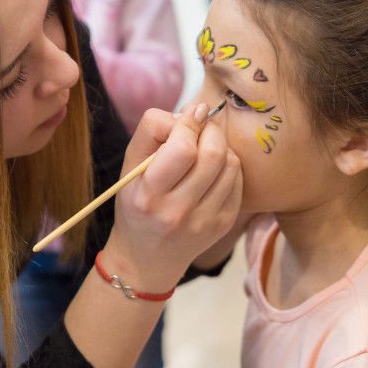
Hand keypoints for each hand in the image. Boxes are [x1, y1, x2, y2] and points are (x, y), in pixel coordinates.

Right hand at [104, 103, 241, 293]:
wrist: (148, 257)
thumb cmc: (137, 204)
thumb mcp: (129, 168)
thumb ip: (152, 131)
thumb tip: (194, 110)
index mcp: (148, 195)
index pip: (182, 149)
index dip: (188, 123)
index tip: (187, 117)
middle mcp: (177, 212)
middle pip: (212, 153)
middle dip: (208, 130)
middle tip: (199, 128)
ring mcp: (205, 220)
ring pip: (230, 163)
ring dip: (219, 146)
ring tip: (202, 149)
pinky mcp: (224, 223)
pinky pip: (237, 179)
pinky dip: (227, 165)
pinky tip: (210, 170)